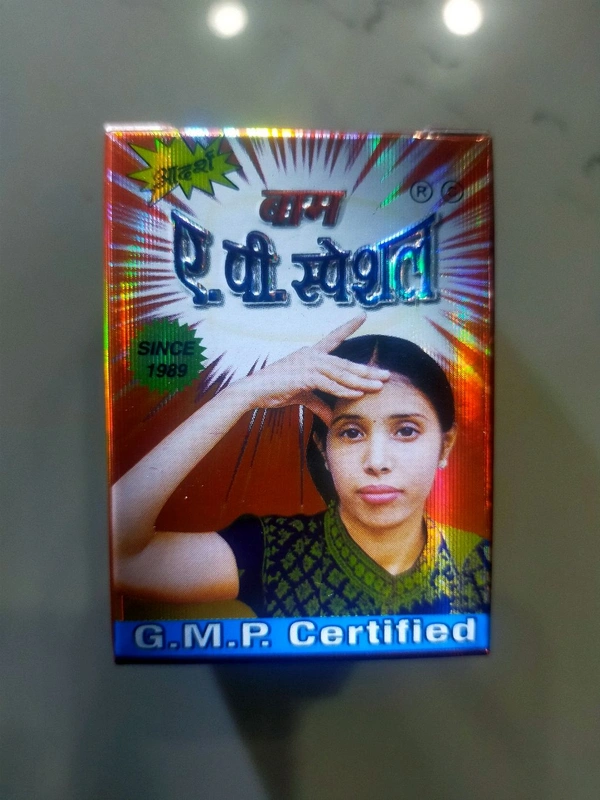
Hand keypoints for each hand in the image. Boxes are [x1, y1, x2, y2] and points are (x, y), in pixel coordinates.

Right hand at [237, 315, 388, 423]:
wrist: (253, 391)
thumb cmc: (275, 390)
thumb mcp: (302, 396)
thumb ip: (320, 403)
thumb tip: (333, 417)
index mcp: (311, 355)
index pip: (333, 338)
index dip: (348, 327)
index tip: (362, 316)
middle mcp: (311, 355)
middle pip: (345, 363)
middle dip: (367, 370)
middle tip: (386, 375)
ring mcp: (307, 364)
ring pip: (341, 373)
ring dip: (361, 381)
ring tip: (379, 386)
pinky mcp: (304, 376)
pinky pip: (329, 384)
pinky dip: (344, 390)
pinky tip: (358, 394)